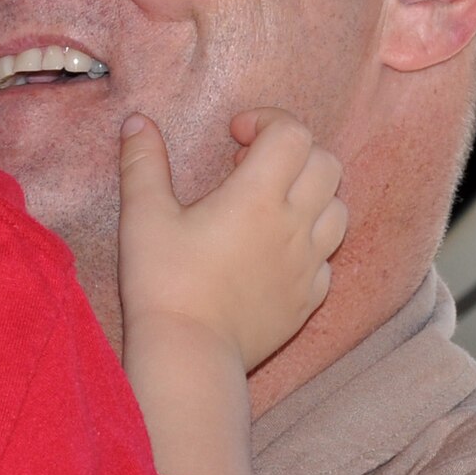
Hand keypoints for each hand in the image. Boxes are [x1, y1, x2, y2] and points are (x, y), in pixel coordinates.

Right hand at [118, 108, 346, 371]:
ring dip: (311, 194)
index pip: (292, 134)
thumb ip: (142, 163)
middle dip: (294, 152)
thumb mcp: (143, 216)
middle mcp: (294, 224)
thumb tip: (138, 122)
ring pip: (338, 209)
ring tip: (272, 205)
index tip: (235, 135)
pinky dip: (311, 242)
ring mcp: (308, 264)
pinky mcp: (309, 298)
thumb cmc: (163, 283)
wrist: (189, 353)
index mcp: (258, 195)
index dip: (267, 121)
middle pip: (326, 164)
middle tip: (251, 167)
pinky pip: (328, 258)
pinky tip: (276, 251)